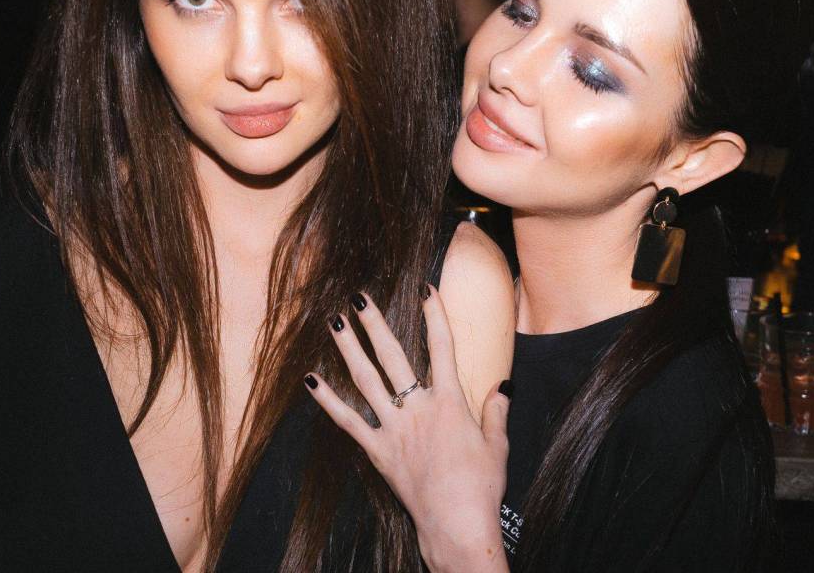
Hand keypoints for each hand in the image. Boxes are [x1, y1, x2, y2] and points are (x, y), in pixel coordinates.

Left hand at [304, 286, 510, 572]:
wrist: (457, 523)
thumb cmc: (481, 487)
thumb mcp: (497, 445)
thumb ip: (495, 412)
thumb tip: (502, 387)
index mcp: (450, 402)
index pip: (442, 347)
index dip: (434, 315)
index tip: (426, 289)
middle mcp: (419, 408)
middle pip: (393, 356)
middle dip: (374, 323)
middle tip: (358, 297)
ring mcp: (395, 428)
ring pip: (366, 380)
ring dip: (348, 349)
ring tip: (334, 323)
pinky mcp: (378, 451)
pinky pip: (348, 421)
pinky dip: (328, 400)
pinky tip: (312, 381)